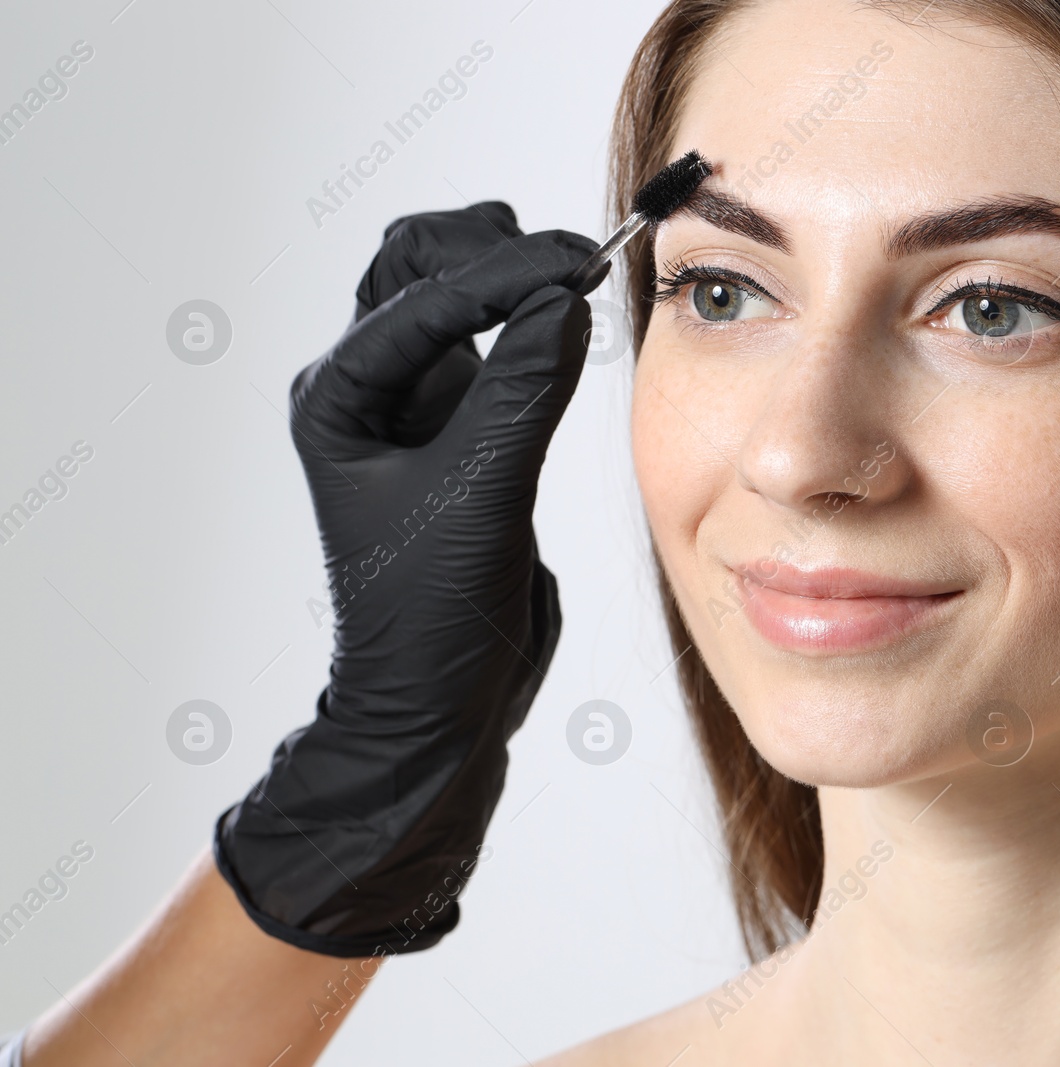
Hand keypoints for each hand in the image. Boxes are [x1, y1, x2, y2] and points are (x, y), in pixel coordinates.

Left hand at [214, 203, 604, 956]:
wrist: (438, 698)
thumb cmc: (431, 615)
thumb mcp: (480, 497)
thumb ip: (522, 393)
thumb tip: (564, 301)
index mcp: (340, 400)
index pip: (422, 300)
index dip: (503, 273)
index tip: (579, 266)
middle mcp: (367, 391)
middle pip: (413, 267)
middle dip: (488, 249)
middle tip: (570, 263)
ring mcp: (411, 407)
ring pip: (445, 296)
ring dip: (502, 274)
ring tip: (570, 281)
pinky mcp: (458, 429)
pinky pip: (487, 346)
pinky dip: (525, 320)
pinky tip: (566, 325)